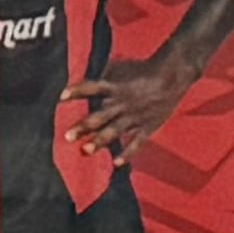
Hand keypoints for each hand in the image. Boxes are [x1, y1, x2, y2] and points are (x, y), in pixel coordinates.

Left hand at [71, 50, 203, 157]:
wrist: (172, 75)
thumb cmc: (145, 70)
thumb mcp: (122, 68)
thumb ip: (104, 78)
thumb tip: (84, 81)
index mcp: (115, 86)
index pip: (92, 87)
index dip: (77, 91)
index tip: (61, 97)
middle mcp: (122, 103)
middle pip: (99, 116)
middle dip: (82, 127)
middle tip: (67, 136)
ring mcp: (134, 116)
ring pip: (114, 131)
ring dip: (99, 141)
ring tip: (85, 150)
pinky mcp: (147, 126)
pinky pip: (136, 143)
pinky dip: (127, 154)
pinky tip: (116, 163)